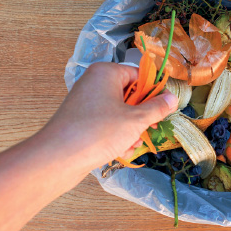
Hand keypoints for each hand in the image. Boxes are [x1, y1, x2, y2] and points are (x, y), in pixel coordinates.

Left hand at [44, 62, 178, 168]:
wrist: (58, 157)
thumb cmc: (99, 131)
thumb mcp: (135, 120)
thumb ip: (156, 108)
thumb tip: (172, 98)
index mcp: (106, 73)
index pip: (138, 75)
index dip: (153, 91)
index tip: (165, 107)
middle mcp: (94, 83)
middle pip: (129, 94)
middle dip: (141, 115)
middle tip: (150, 128)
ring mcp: (86, 101)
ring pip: (119, 111)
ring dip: (130, 128)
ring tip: (133, 143)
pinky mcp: (80, 119)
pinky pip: (105, 122)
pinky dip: (115, 134)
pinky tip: (120, 150)